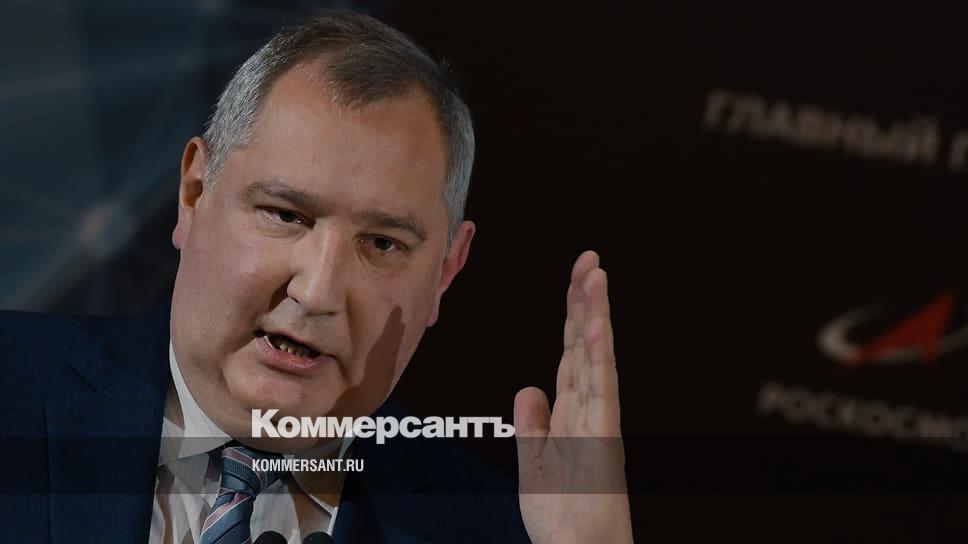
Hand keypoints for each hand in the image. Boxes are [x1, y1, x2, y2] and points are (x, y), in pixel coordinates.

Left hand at [514, 250, 632, 542]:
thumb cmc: (564, 516)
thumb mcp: (535, 464)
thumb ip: (533, 425)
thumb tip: (528, 389)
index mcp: (574, 413)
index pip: (571, 353)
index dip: (572, 315)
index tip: (576, 279)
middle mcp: (590, 410)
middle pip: (585, 345)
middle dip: (586, 301)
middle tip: (589, 260)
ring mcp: (600, 421)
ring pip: (596, 357)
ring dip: (595, 315)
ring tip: (594, 276)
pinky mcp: (603, 438)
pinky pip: (600, 389)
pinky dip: (599, 355)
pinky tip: (596, 326)